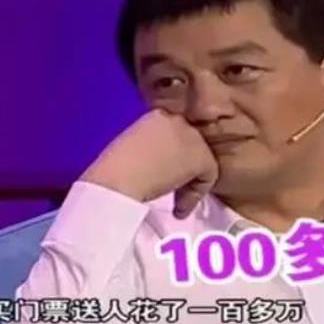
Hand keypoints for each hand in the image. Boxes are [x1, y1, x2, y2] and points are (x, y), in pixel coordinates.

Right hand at [81, 109, 217, 217]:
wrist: (118, 178)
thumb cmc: (114, 171)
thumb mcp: (133, 150)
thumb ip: (153, 150)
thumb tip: (165, 166)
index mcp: (157, 116)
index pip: (176, 137)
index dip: (172, 159)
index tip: (161, 177)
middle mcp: (177, 119)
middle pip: (192, 148)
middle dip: (184, 172)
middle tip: (171, 193)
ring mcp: (191, 136)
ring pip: (201, 162)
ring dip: (189, 185)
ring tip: (175, 205)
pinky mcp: (201, 155)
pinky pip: (209, 176)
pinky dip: (195, 195)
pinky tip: (178, 207)